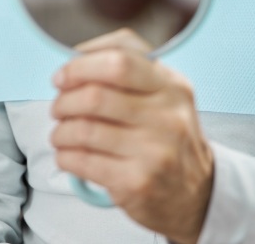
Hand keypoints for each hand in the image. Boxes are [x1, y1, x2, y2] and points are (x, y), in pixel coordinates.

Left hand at [51, 29, 213, 243]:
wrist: (196, 194)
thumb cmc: (167, 135)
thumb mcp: (163, 93)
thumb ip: (128, 68)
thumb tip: (76, 59)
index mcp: (171, 85)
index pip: (120, 60)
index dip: (81, 65)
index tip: (63, 75)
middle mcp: (168, 116)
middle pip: (96, 96)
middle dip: (65, 100)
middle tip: (58, 107)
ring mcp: (155, 151)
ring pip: (84, 130)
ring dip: (61, 131)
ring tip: (60, 133)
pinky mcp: (138, 182)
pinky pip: (84, 162)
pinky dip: (65, 156)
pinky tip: (67, 155)